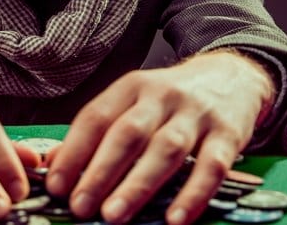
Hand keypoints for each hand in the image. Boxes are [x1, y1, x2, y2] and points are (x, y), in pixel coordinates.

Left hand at [45, 50, 274, 224]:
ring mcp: (197, 114)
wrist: (233, 76)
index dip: (73, 152)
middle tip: (80, 206)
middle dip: (101, 172)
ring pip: (166, 149)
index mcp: (132, 87)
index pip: (96, 117)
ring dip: (138, 185)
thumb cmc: (171, 100)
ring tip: (114, 215)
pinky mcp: (229, 133)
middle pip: (128, 134)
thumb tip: (54, 163)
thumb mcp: (133, 102)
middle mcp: (162, 96)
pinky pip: (211, 166)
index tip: (56, 185)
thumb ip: (97, 131)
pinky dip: (193, 194)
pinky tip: (175, 219)